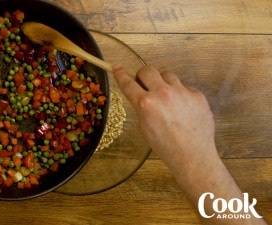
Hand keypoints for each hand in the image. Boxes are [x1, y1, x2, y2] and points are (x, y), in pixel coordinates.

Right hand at [112, 64, 266, 224]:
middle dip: (143, 76)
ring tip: (167, 99)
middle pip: (148, 70)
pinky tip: (183, 109)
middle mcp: (162, 93)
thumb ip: (142, 108)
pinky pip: (184, 87)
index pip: (128, 83)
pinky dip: (180, 94)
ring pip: (167, 75)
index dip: (120, 74)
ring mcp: (182, 92)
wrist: (193, 155)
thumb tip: (142, 96)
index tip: (116, 66)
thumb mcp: (145, 127)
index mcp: (145, 104)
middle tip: (145, 84)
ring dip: (163, 83)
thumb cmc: (165, 146)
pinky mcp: (197, 94)